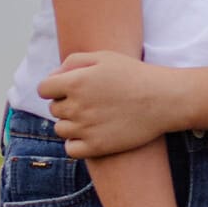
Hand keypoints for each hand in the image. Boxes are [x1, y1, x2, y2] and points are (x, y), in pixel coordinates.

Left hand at [38, 49, 170, 159]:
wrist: (163, 100)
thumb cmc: (134, 75)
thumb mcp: (105, 57)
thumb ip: (73, 61)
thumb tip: (54, 76)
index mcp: (75, 82)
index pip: (44, 89)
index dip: (55, 87)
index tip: (70, 88)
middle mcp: (76, 106)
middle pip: (54, 109)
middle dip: (66, 104)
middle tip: (90, 101)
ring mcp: (85, 129)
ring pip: (61, 129)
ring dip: (71, 123)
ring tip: (92, 117)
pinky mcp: (96, 147)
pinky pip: (70, 149)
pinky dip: (76, 143)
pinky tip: (91, 134)